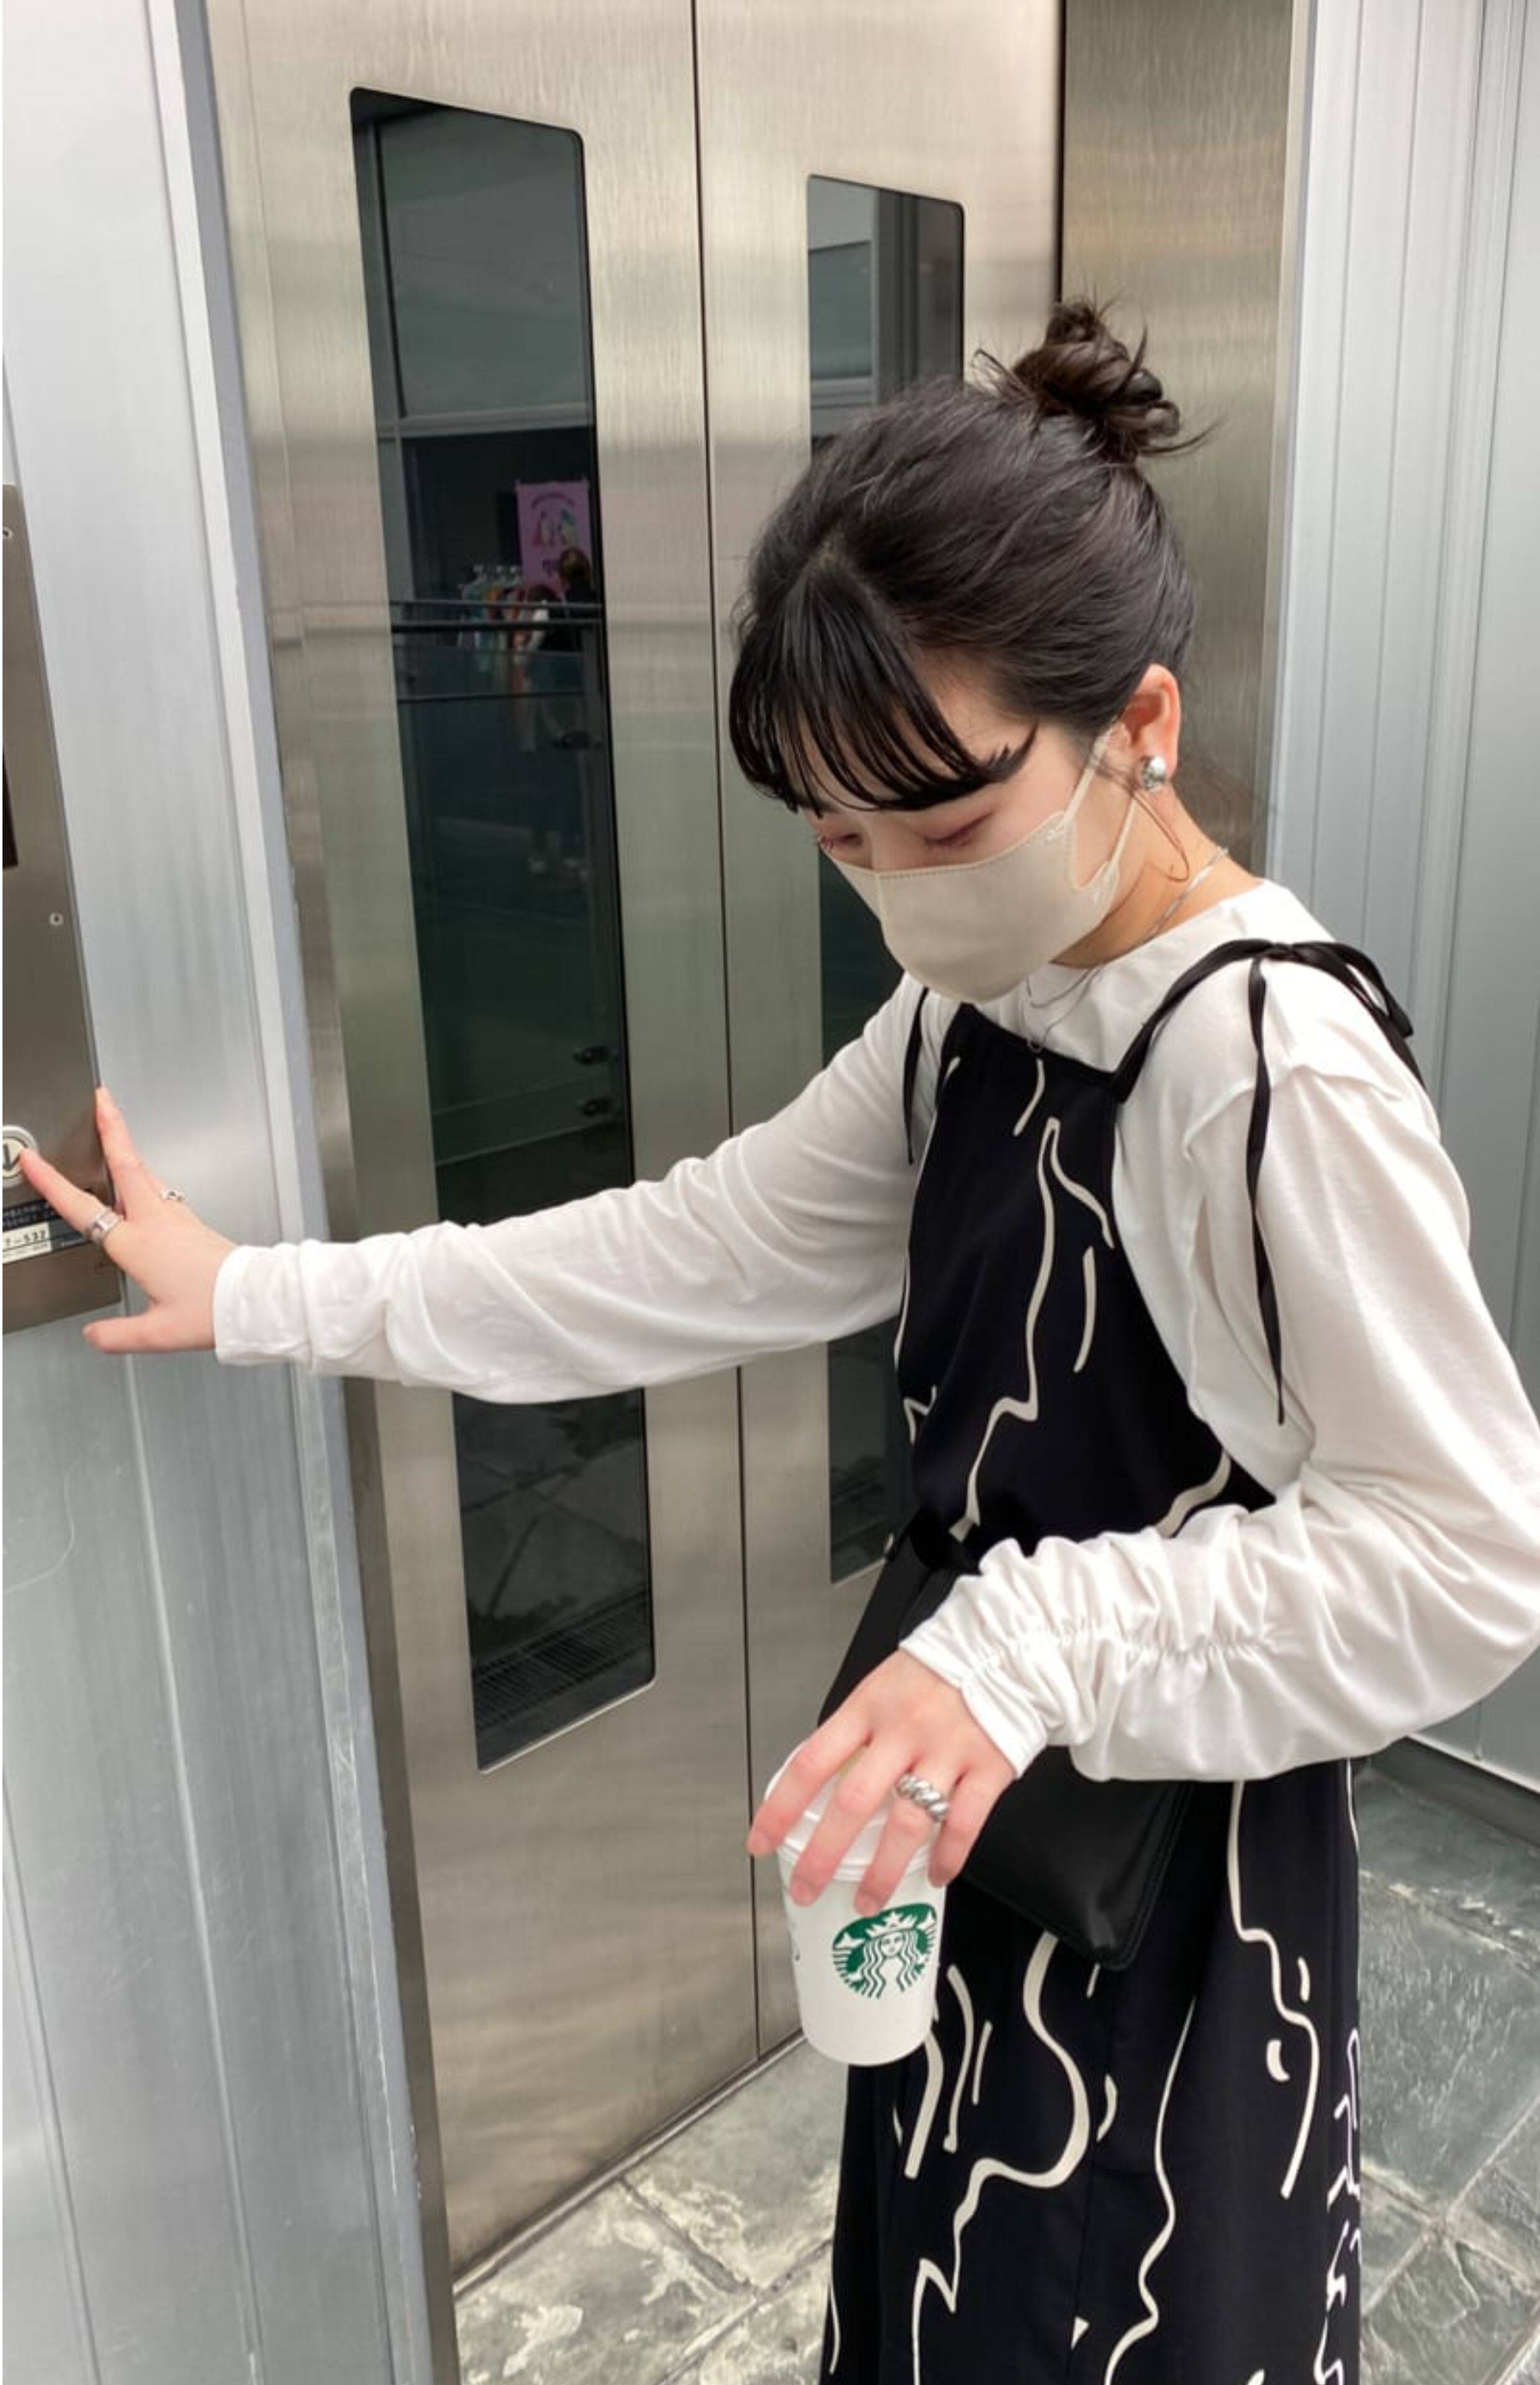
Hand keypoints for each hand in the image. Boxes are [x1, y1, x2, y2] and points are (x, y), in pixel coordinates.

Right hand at [16, 1087, 236, 1353]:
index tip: (33, 1161)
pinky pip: (158, 1190)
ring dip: (126, 1148)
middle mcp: (156, 1222)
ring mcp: (176, 1218)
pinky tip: (140, 1181)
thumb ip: (117, 1335)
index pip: (84, 1207)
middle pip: (127, 1164)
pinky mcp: (191, 1222)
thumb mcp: (156, 1333)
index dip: (53, 1183)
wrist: (255, 1301)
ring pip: (145, 1173)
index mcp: (137, 1245)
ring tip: (114, 1129)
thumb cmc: (213, 1311)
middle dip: (111, 1127)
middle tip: (100, 1098)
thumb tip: (93, 1335)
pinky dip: (142, 1175)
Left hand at [745, 1649, 1015, 1916]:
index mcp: (867, 1708)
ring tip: (867, 1901)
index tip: (760, 1842)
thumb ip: (855, 1732)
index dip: (780, 1808)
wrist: (1002, 1650)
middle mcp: (903, 1730)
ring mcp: (946, 1750)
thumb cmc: (935, 1674)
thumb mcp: (880, 1689)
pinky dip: (948, 1857)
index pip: (811, 1763)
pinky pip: (963, 1824)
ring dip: (882, 1872)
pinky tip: (936, 1876)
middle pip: (853, 1802)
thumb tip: (820, 1781)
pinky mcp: (988, 1767)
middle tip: (806, 1888)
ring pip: (907, 1823)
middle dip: (823, 1855)